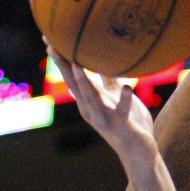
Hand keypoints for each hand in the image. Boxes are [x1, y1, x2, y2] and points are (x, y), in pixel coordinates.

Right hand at [47, 45, 157, 165]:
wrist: (140, 153)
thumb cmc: (129, 123)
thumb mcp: (116, 97)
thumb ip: (109, 80)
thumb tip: (102, 57)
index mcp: (89, 101)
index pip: (71, 76)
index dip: (61, 58)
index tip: (48, 37)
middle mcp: (91, 110)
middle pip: (74, 84)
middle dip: (63, 65)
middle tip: (51, 45)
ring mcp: (105, 119)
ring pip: (91, 98)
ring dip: (84, 82)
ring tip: (77, 64)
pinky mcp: (121, 126)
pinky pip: (123, 111)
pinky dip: (125, 100)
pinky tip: (128, 88)